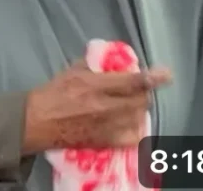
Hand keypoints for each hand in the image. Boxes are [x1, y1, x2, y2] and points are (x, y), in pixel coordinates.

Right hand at [23, 61, 171, 152]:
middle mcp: (104, 107)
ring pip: (138, 117)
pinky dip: (136, 128)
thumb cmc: (50, 95)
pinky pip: (133, 137)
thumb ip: (92, 66)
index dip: (151, 78)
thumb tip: (109, 61)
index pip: (131, 82)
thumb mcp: (70, 72)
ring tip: (131, 105)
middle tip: (138, 89)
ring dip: (139, 109)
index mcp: (94, 86)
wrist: (36, 123)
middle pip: (140, 100)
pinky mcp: (105, 141)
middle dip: (143, 93)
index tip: (166, 74)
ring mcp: (107, 126)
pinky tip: (131, 123)